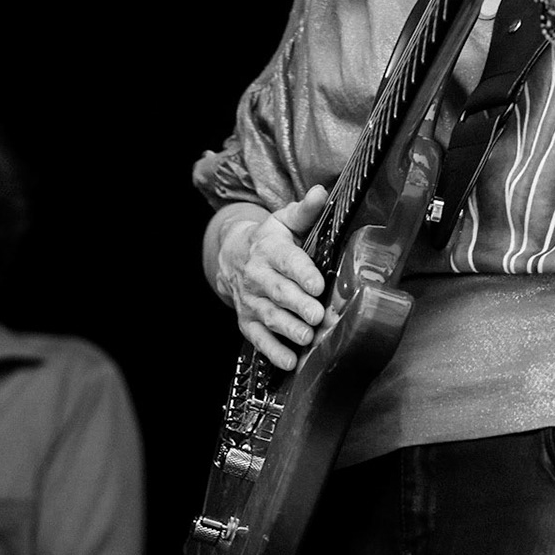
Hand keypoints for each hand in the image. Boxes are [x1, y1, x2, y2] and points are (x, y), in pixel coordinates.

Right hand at [216, 186, 329, 369]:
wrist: (232, 256)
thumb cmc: (269, 238)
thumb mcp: (285, 220)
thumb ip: (305, 211)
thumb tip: (322, 193)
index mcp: (270, 249)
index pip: (287, 261)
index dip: (302, 273)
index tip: (317, 284)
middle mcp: (258, 276)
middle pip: (278, 292)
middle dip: (298, 305)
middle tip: (318, 316)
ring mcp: (252, 301)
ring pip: (269, 317)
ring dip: (288, 330)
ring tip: (307, 337)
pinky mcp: (247, 321)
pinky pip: (258, 338)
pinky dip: (273, 351)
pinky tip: (290, 361)